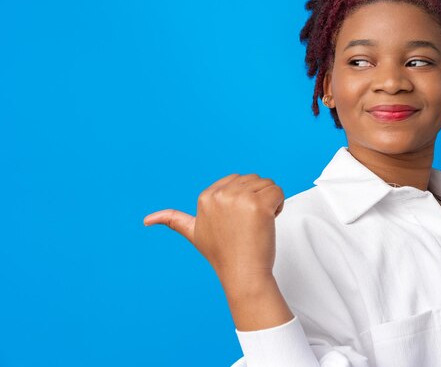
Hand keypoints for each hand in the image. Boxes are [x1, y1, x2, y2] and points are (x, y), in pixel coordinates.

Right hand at [143, 174, 284, 289]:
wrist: (242, 275)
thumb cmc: (223, 255)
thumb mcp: (194, 234)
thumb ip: (173, 220)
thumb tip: (147, 219)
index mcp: (205, 197)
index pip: (236, 180)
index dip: (242, 200)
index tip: (237, 222)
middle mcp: (220, 194)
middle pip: (253, 180)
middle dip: (257, 199)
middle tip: (249, 225)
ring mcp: (239, 198)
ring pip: (267, 184)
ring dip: (269, 202)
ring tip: (258, 224)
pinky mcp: (258, 205)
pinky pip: (278, 191)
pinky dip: (279, 205)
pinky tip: (269, 221)